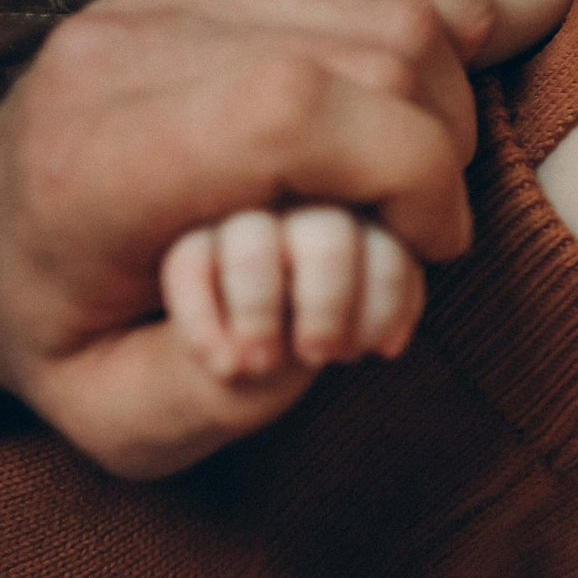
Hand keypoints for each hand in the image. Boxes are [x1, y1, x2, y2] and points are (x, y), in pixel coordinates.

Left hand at [0, 0, 491, 476]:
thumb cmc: (71, 325)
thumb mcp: (110, 414)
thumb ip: (209, 403)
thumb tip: (310, 343)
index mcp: (99, 161)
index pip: (294, 110)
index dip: (408, 173)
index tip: (428, 245)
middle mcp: (128, 45)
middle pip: (371, 49)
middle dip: (442, 149)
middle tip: (420, 224)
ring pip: (393, 1)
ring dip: (448, 93)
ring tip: (416, 167)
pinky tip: (437, 71)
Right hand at [162, 205, 426, 377]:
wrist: (246, 357)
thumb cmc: (312, 334)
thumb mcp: (353, 332)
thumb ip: (374, 323)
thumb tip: (387, 343)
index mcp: (362, 226)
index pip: (388, 252)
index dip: (382, 307)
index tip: (366, 351)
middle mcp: (307, 209)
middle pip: (328, 240)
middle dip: (327, 306)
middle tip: (317, 355)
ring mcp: (245, 220)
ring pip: (253, 248)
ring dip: (260, 312)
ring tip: (262, 364)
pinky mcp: (190, 243)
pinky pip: (189, 270)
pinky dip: (204, 326)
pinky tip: (225, 367)